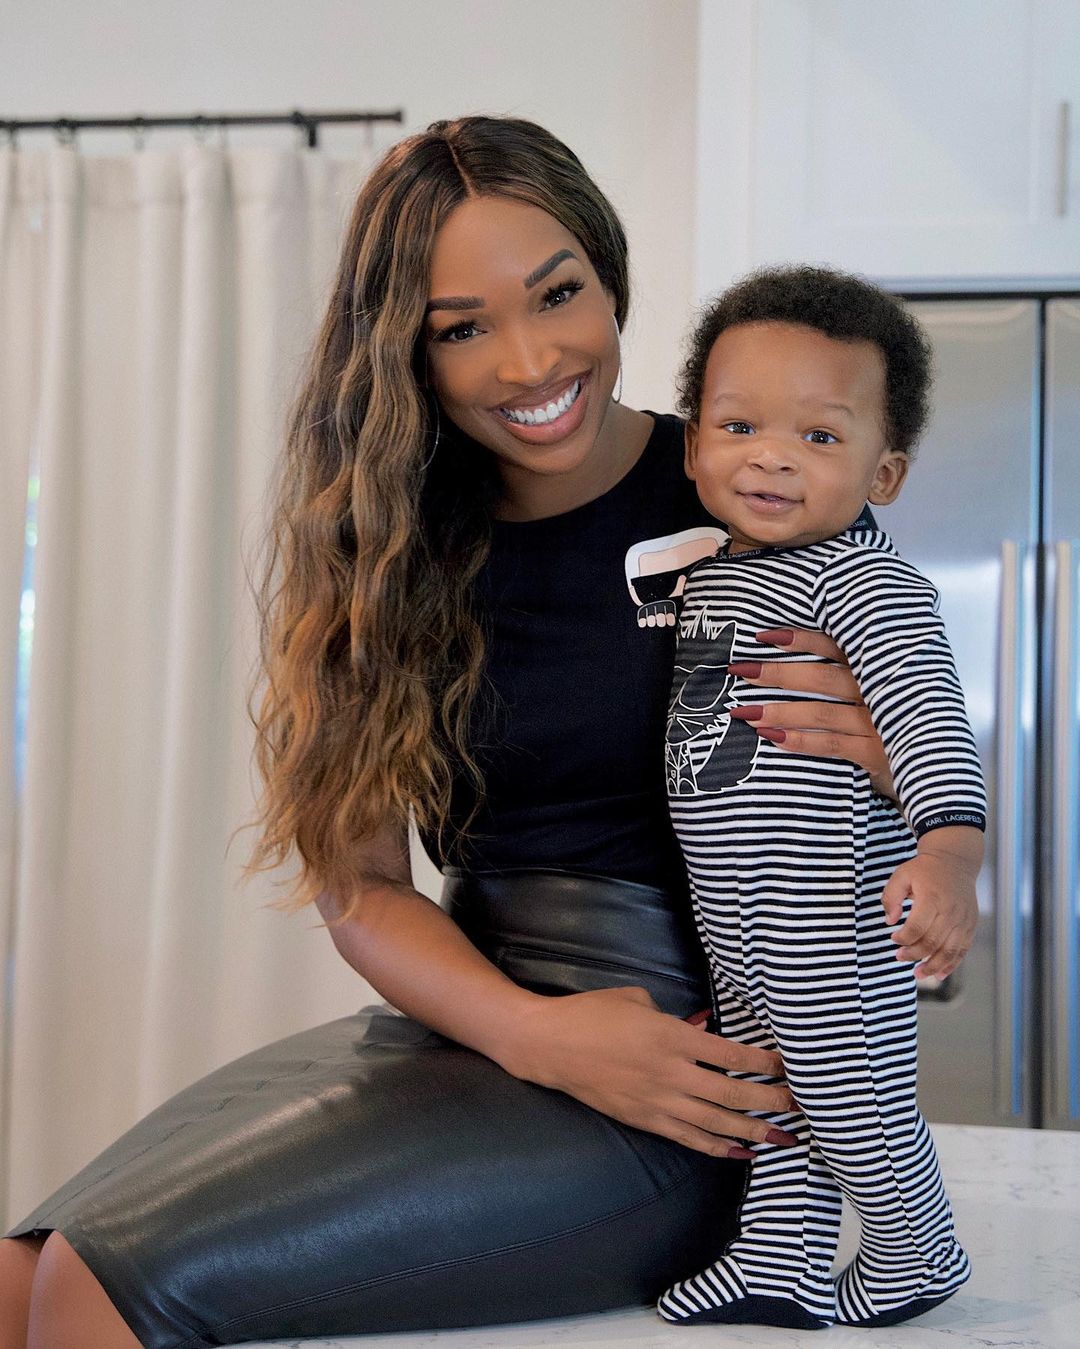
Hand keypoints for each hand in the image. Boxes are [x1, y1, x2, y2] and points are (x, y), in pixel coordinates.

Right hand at [511, 985, 797, 1158]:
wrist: (548, 1044)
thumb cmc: (591, 1013)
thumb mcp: (637, 1000)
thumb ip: (675, 1017)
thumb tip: (703, 1028)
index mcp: (670, 1036)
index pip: (730, 1053)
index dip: (764, 1062)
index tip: (791, 1065)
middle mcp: (670, 1073)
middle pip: (732, 1093)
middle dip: (770, 1101)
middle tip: (801, 1107)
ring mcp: (657, 1101)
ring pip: (716, 1122)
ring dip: (753, 1131)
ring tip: (783, 1139)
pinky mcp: (643, 1119)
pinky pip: (688, 1138)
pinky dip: (717, 1147)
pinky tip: (741, 1152)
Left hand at [725, 627, 895, 799]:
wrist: (935, 768)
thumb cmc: (896, 720)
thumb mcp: (881, 688)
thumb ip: (852, 668)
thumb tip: (792, 652)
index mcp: (879, 668)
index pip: (836, 645)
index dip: (800, 639)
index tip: (762, 635)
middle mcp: (880, 692)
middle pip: (822, 677)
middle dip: (777, 673)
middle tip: (740, 671)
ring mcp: (880, 724)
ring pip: (822, 712)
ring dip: (779, 711)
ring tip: (744, 712)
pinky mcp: (878, 755)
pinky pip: (832, 745)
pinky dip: (800, 741)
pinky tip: (772, 738)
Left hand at [882, 829, 981, 978]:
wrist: (955, 862)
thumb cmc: (924, 870)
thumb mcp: (901, 875)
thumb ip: (890, 897)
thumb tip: (890, 920)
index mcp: (932, 898)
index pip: (917, 927)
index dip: (903, 938)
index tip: (893, 939)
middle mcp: (951, 911)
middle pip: (932, 942)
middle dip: (914, 954)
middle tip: (899, 957)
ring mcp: (963, 920)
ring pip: (949, 951)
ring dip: (933, 966)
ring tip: (918, 974)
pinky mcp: (970, 926)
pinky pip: (962, 950)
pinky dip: (951, 964)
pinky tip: (939, 974)